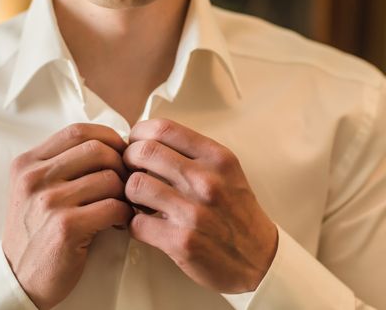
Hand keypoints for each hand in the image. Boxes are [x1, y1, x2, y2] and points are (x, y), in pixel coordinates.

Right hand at [3, 124, 133, 309]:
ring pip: (109, 178)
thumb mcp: (33, 189)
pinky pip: (113, 206)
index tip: (120, 153)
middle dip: (121, 164)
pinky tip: (118, 221)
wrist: (19, 277)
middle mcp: (34, 179)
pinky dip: (124, 213)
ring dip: (125, 192)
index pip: (77, 131)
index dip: (107, 138)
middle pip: (97, 150)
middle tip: (126, 181)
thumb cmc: (35, 231)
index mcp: (27, 164)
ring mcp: (48, 202)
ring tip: (121, 205)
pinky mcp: (66, 227)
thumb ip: (60, 164)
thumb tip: (109, 146)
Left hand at [123, 119, 277, 292]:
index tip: (136, 143)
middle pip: (143, 152)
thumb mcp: (226, 172)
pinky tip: (144, 224)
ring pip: (135, 185)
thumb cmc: (237, 212)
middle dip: (128, 159)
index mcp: (216, 158)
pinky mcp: (181, 241)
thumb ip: (193, 154)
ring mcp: (193, 212)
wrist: (260, 259)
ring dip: (128, 193)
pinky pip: (136, 222)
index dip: (140, 133)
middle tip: (129, 170)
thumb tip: (148, 140)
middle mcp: (206, 181)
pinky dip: (133, 223)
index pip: (164, 128)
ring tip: (137, 199)